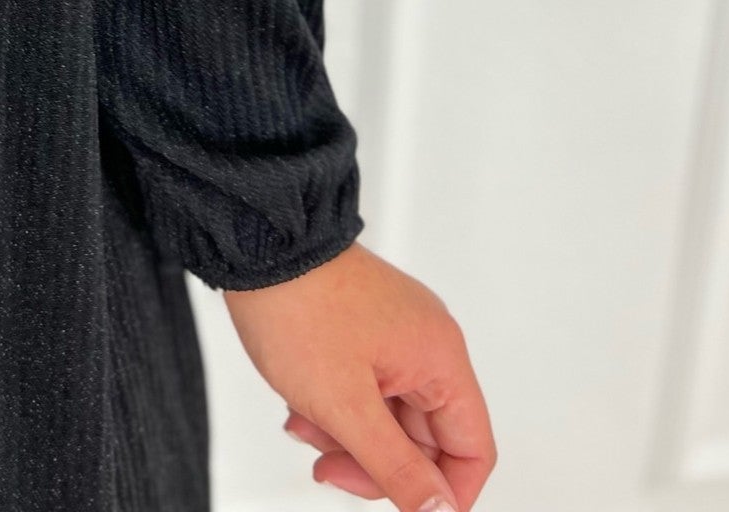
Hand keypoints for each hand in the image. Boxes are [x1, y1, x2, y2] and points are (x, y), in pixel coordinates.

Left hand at [223, 240, 495, 510]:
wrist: (256, 244)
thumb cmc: (298, 306)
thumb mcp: (346, 405)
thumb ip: (395, 467)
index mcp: (440, 357)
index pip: (472, 449)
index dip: (445, 493)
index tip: (408, 508)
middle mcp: (426, 343)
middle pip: (425, 440)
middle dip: (374, 462)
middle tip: (329, 467)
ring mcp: (395, 334)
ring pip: (389, 418)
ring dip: (346, 436)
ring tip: (305, 423)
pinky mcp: (365, 329)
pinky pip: (366, 390)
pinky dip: (335, 407)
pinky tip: (301, 404)